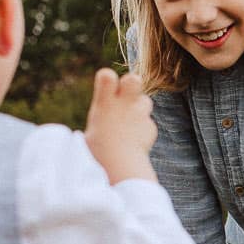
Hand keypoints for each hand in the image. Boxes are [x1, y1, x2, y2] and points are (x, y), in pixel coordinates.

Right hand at [85, 68, 157, 183]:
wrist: (120, 168)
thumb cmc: (98, 153)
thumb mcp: (92, 131)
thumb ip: (102, 116)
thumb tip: (102, 117)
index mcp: (104, 103)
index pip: (106, 75)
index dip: (107, 79)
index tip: (106, 88)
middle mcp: (124, 105)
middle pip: (134, 79)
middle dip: (132, 83)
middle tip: (127, 96)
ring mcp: (140, 115)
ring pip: (145, 100)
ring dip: (140, 108)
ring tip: (129, 125)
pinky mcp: (151, 128)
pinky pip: (148, 124)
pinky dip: (143, 131)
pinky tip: (135, 143)